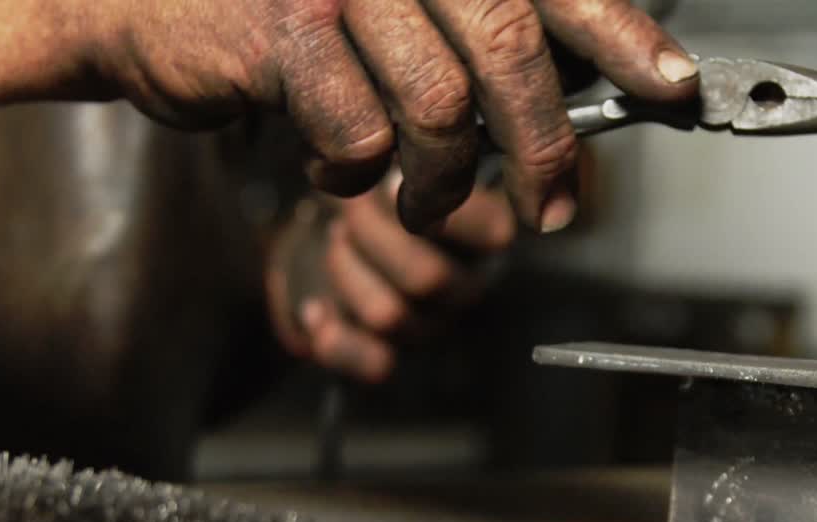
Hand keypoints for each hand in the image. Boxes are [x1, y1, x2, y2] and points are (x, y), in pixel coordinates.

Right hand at [85, 0, 696, 233]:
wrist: (142, 3)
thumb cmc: (279, 15)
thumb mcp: (387, 8)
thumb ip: (468, 36)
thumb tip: (568, 92)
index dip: (623, 35)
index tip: (674, 87)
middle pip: (506, 49)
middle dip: (544, 145)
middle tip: (554, 207)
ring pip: (437, 108)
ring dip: (440, 178)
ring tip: (420, 197)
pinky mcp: (283, 32)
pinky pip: (358, 135)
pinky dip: (356, 174)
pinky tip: (333, 168)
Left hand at [268, 170, 515, 381]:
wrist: (323, 224)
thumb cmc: (369, 182)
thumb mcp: (391, 156)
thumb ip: (404, 157)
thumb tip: (387, 166)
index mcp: (483, 233)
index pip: (493, 233)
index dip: (437, 204)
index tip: (390, 178)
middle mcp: (465, 284)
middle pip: (428, 277)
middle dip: (370, 234)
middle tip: (346, 205)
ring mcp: (428, 324)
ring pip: (390, 316)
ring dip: (345, 271)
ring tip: (334, 239)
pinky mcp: (387, 355)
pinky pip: (373, 365)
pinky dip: (334, 337)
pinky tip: (314, 308)